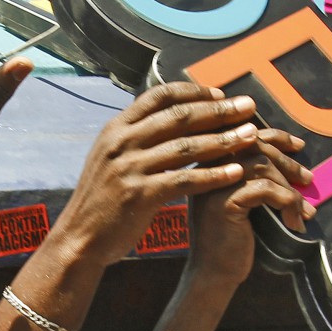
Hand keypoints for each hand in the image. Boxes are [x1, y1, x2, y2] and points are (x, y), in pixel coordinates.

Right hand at [54, 83, 288, 265]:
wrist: (79, 239)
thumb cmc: (103, 200)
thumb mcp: (112, 158)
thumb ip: (137, 138)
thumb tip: (170, 118)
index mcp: (116, 128)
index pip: (160, 96)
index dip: (194, 92)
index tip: (221, 94)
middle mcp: (121, 142)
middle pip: (179, 117)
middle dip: (218, 110)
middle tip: (249, 106)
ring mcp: (128, 168)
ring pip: (186, 147)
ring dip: (224, 140)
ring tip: (253, 135)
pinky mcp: (139, 195)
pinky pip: (184, 181)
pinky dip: (213, 175)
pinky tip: (237, 173)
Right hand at [186, 133, 313, 285]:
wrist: (214, 274)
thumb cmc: (232, 240)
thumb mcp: (246, 202)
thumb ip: (259, 180)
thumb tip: (296, 165)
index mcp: (211, 165)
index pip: (245, 136)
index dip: (276, 137)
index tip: (299, 147)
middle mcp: (207, 169)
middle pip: (255, 146)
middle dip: (288, 161)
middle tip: (308, 178)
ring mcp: (213, 185)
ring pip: (263, 167)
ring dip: (291, 188)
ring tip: (304, 210)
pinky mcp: (223, 203)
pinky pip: (265, 190)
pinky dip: (287, 203)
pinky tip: (293, 223)